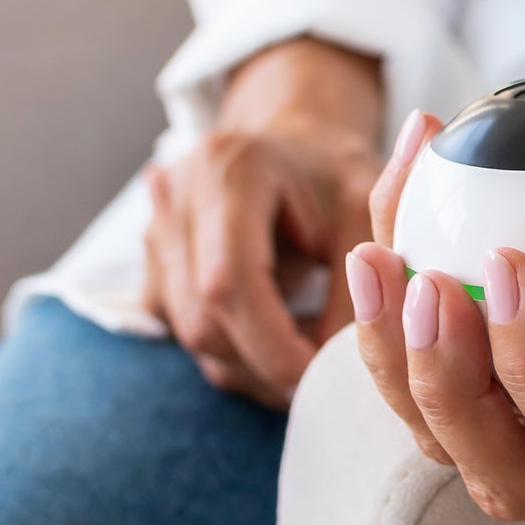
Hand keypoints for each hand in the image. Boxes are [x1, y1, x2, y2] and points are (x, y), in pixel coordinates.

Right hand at [142, 38, 383, 406]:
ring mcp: (156, 233)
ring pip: (192, 336)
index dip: (271, 343)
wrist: (299, 147)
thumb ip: (362, 285)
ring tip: (306, 354)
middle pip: (203, 319)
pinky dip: (233, 353)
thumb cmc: (337, 175)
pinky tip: (276, 339)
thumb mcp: (370, 213)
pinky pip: (185, 333)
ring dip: (251, 365)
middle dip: (265, 363)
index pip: (230, 282)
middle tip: (322, 377)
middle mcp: (177, 199)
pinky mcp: (154, 267)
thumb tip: (337, 366)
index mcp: (229, 169)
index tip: (319, 375)